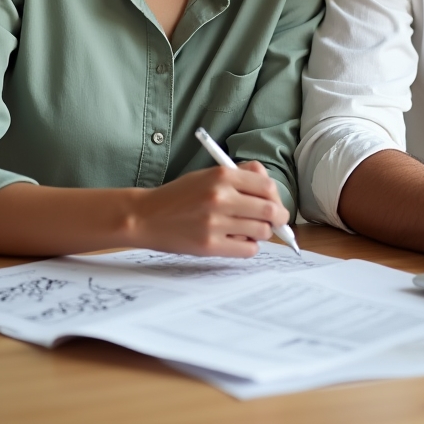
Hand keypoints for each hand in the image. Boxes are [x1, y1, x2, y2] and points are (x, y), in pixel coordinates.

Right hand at [130, 161, 288, 258]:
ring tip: (250, 230)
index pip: (267, 186)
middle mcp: (220, 197)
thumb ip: (240, 176)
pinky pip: (247, 250)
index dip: (276, 197)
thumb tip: (271, 190)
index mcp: (222, 175)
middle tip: (276, 221)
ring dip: (262, 232)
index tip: (275, 204)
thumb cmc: (180, 195)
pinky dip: (249, 247)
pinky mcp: (209, 245)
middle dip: (278, 218)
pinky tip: (239, 241)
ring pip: (261, 231)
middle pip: (270, 210)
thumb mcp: (208, 174)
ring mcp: (215, 223)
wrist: (146, 216)